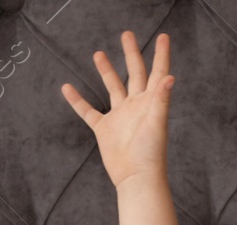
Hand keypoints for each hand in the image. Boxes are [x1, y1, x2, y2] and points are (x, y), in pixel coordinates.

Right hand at [60, 31, 173, 189]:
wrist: (136, 178)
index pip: (157, 72)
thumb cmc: (151, 153)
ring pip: (112, 87)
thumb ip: (162, 99)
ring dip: (106, 70)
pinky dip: (77, 100)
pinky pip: (88, 111)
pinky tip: (66, 88)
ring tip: (98, 53)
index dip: (161, 55)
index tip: (163, 37)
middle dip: (131, 53)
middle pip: (134, 73)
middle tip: (126, 34)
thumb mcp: (157, 122)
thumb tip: (170, 77)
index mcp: (151, 102)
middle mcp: (136, 105)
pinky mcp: (105, 129)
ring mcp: (119, 116)